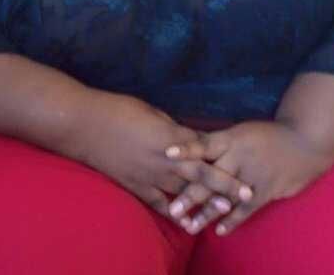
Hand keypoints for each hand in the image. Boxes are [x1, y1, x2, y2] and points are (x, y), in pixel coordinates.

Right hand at [75, 91, 251, 223]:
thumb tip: (185, 137)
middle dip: (225, 183)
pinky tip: (187, 224)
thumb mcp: (151, 111)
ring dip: (204, 202)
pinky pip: (158, 203)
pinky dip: (174, 214)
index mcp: (169, 135)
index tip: (244, 160)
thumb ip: (170, 128)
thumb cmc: (118, 110)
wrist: (85, 125)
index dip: (224, 154)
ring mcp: (149, 174)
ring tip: (223, 212)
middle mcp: (164, 158)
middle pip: (201, 173)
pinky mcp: (135, 186)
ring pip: (183, 192)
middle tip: (247, 193)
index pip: (203, 147)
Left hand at [165, 120, 333, 234]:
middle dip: (191, 194)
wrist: (305, 140)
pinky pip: (247, 208)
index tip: (167, 154)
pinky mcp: (267, 189)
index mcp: (231, 138)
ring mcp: (253, 174)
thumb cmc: (268, 135)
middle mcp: (239, 156)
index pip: (204, 143)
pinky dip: (233, 220)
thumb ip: (220, 143)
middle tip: (173, 209)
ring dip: (207, 213)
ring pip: (226, 197)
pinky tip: (220, 231)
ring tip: (190, 227)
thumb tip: (192, 146)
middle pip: (211, 176)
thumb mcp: (242, 132)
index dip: (186, 148)